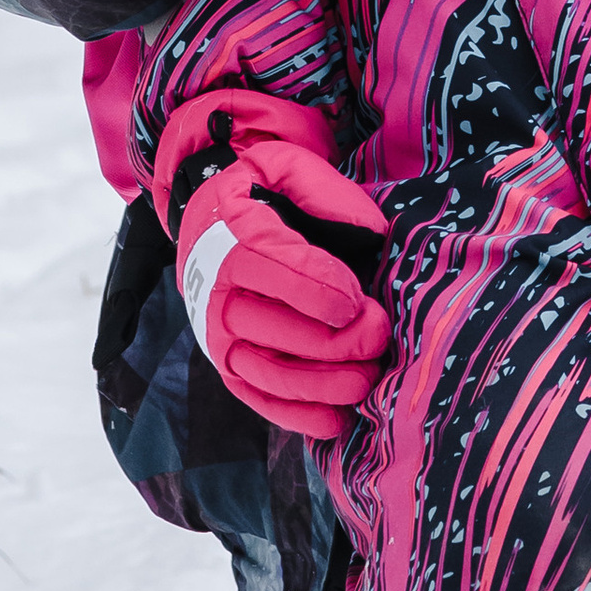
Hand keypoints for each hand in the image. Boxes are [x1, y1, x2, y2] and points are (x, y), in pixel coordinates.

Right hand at [155, 95, 392, 439]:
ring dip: (322, 383)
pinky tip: (336, 421)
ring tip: (367, 380)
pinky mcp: (226, 366)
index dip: (321, 289)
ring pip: (270, 371)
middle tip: (380, 336)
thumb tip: (370, 235)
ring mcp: (219, 337)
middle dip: (336, 340)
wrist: (210, 219)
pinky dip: (297, 416)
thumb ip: (325, 194)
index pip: (278, 268)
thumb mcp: (288, 168)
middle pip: (278, 327)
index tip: (358, 301)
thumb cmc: (265, 193)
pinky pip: (259, 399)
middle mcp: (219, 294)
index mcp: (235, 238)